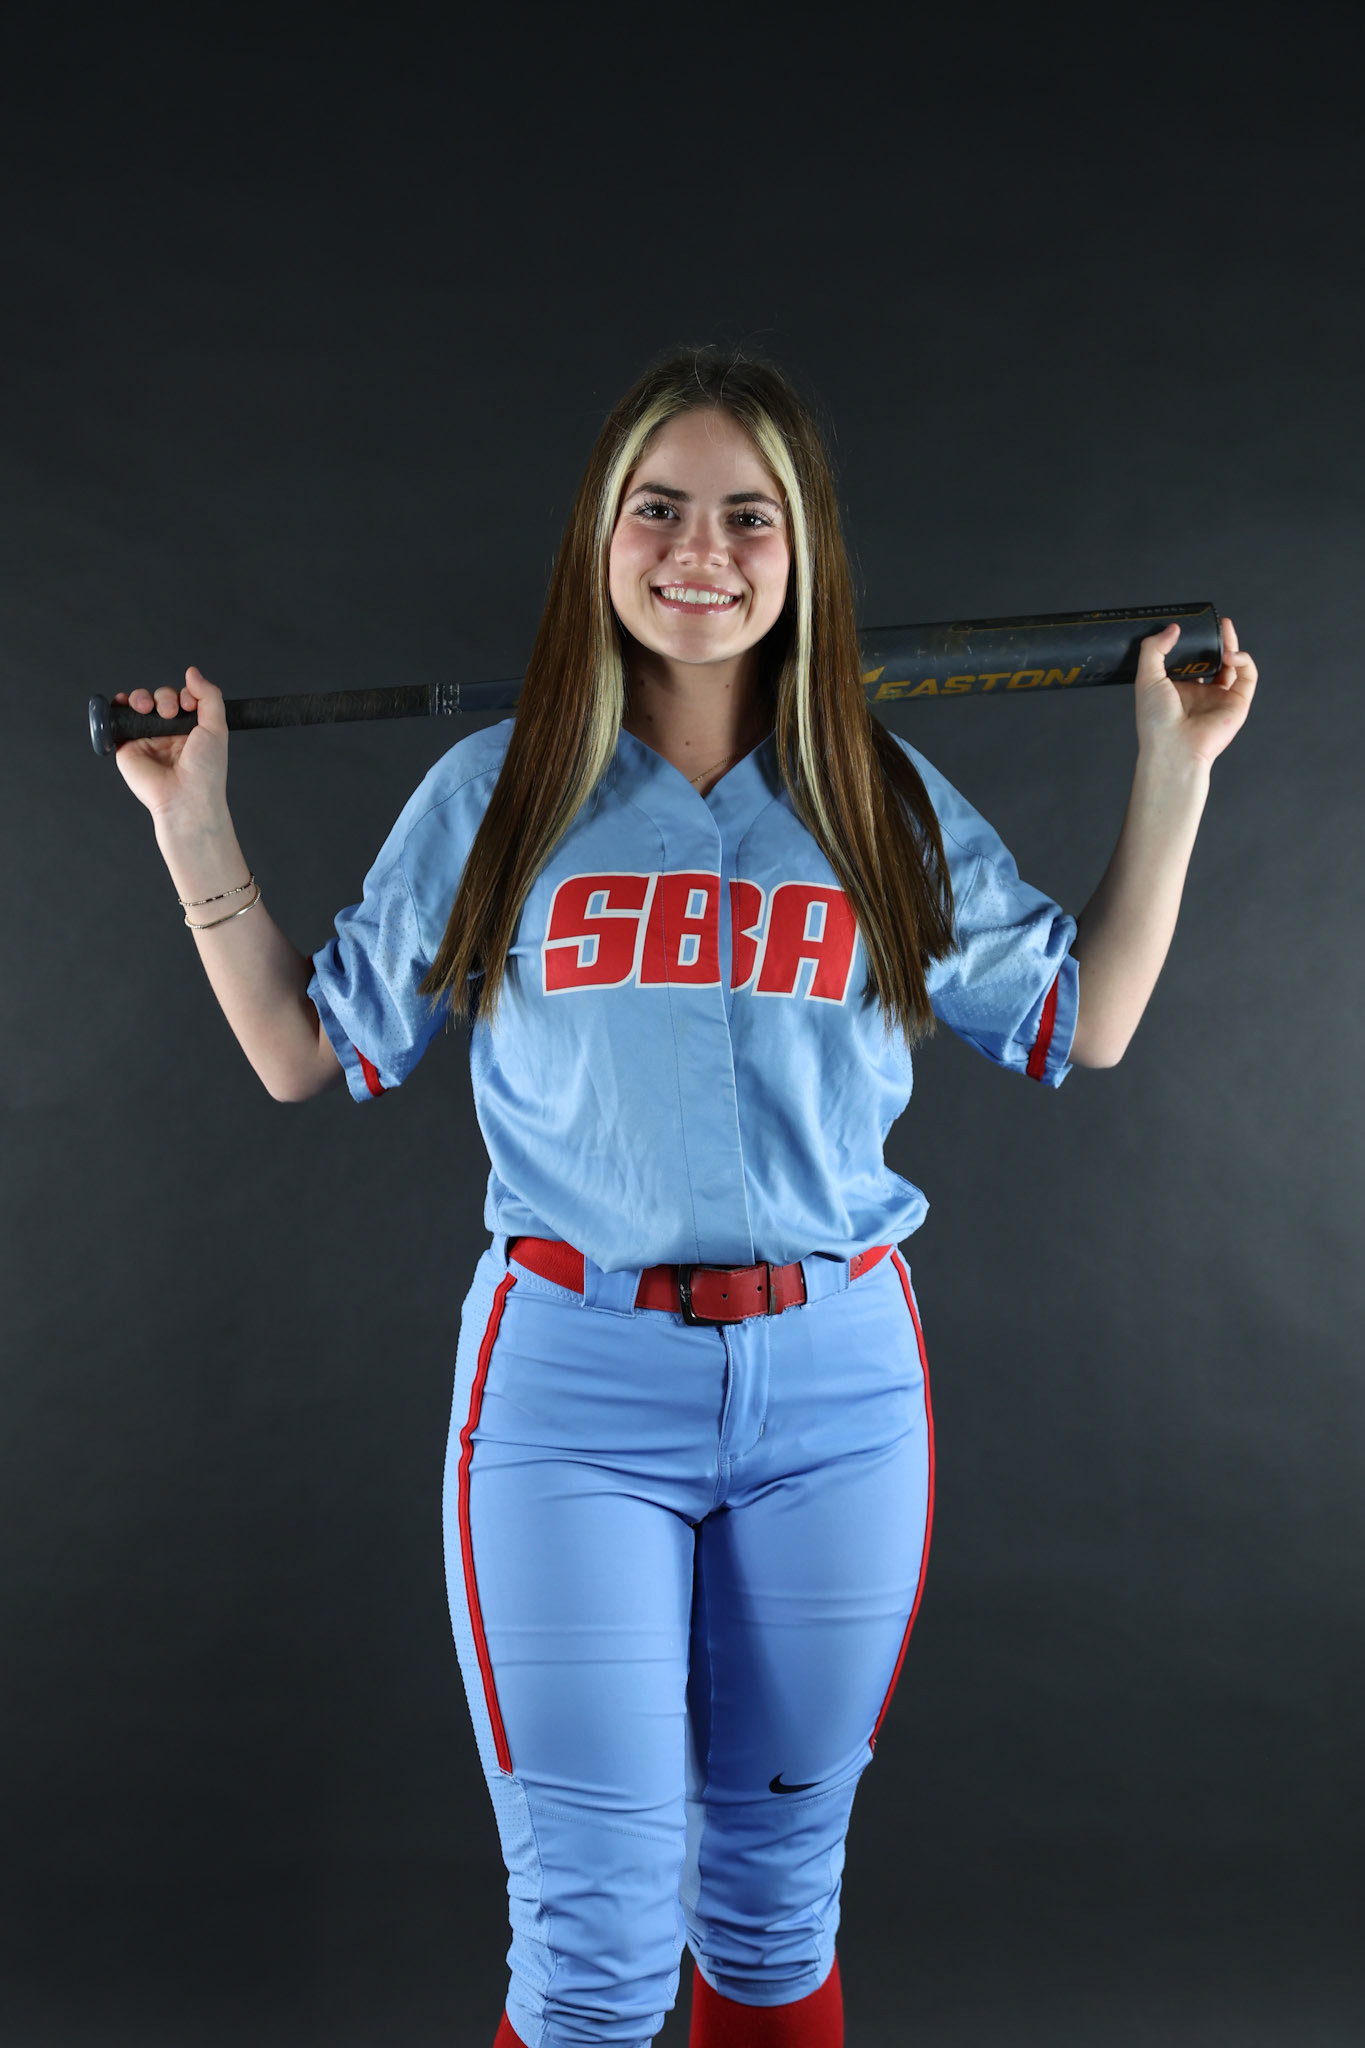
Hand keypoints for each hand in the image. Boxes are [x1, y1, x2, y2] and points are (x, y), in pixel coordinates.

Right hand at [112, 667, 229, 824]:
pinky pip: (118, 719)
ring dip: (143, 697)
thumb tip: (192, 671)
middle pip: (160, 698)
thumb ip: (208, 696)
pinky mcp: (128, 745)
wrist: (186, 797)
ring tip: (148, 709)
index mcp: (190, 729)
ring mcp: (147, 738)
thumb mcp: (217, 728)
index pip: (182, 698)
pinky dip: (117, 705)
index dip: (184, 694)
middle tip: (171, 713)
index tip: (189, 705)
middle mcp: (168, 732)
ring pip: (139, 703)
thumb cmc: (205, 769)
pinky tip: (124, 702)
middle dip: (164, 697)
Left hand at [1134, 616, 1257, 768]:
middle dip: (1218, 639)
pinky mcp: (1238, 703)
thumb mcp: (1146, 678)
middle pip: (1215, 659)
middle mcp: (1201, 692)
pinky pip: (1248, 676)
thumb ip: (1155, 649)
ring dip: (1232, 645)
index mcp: (1179, 688)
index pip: (1191, 659)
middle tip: (1217, 621)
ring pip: (1233, 664)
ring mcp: (1220, 698)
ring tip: (1225, 629)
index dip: (1194, 642)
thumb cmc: (1156, 721)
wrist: (1173, 747)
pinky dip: (1243, 660)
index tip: (1192, 625)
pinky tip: (1231, 654)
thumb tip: (1173, 628)